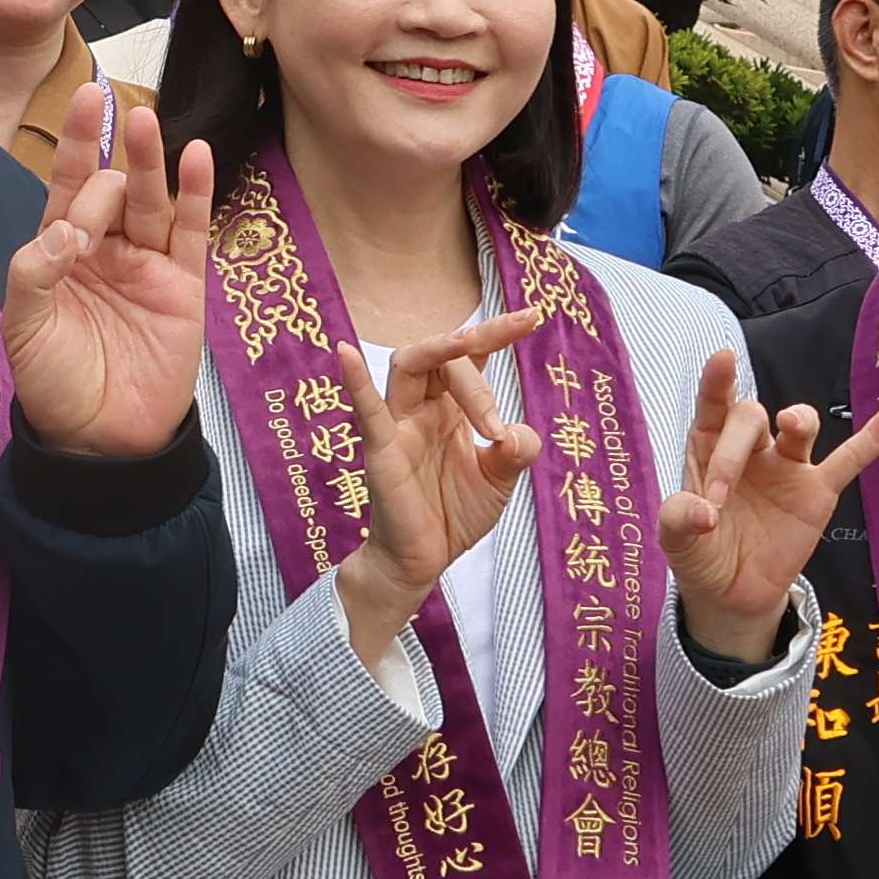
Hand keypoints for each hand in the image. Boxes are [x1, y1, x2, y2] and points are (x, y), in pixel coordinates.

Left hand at [0, 94, 217, 460]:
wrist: (99, 440)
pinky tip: (199, 157)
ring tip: (146, 123)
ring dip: (151, 161)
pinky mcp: (185, 288)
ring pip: (152, 202)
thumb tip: (62, 233)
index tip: (84, 97)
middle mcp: (107, 248)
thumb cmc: (53, 382)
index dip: (76, 141)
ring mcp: (148, 265)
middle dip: (107, 171)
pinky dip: (198, 195)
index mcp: (61, 250)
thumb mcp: (25, 328)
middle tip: (103, 173)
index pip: (68, 183)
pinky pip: (193, 234)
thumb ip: (34, 274)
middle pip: (113, 188)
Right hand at [330, 307, 536, 672]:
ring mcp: (398, 427)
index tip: (533, 314)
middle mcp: (422, 409)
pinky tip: (345, 352)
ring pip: (408, 366)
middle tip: (496, 429)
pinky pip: (366, 411)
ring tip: (465, 342)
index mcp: (450, 409)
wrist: (423, 563)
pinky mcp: (381, 452)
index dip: (498, 333)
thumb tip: (515, 434)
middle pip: (443, 359)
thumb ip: (515, 451)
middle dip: (476, 375)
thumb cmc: (452, 515)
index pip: (471, 358)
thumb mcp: (498, 480)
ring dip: (439, 352)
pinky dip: (354, 380)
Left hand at [658, 384, 878, 668]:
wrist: (732, 595)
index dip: (718, 382)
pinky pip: (850, 459)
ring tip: (791, 423)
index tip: (723, 358)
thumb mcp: (675, 542)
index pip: (713, 406)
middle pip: (749, 419)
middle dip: (731, 453)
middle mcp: (750, 448)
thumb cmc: (701, 554)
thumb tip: (701, 511)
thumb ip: (677, 521)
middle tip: (715, 501)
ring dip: (799, 419)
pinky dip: (873, 437)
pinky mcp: (818, 491)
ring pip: (800, 426)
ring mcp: (787, 466)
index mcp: (707, 448)